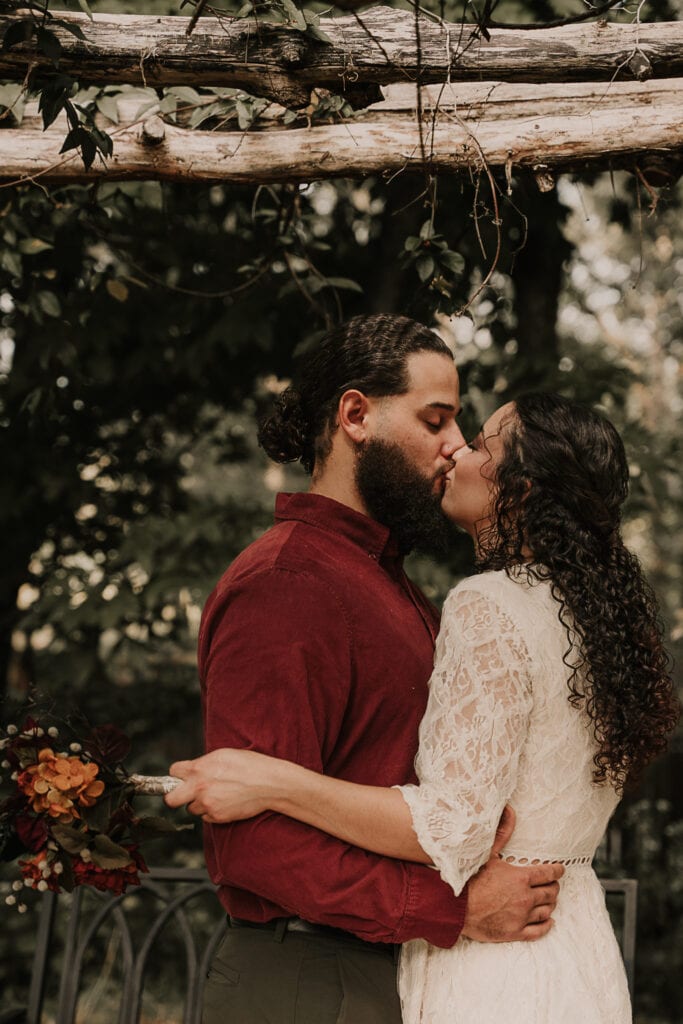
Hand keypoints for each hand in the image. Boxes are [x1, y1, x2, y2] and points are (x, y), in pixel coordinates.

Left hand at [164, 748, 279, 822]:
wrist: (268, 783)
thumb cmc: (249, 765)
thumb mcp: (222, 755)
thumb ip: (203, 764)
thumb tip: (192, 770)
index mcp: (199, 768)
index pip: (173, 772)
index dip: (178, 774)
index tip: (182, 776)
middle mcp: (199, 787)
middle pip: (170, 800)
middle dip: (175, 796)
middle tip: (185, 793)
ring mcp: (208, 804)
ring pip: (192, 808)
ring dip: (199, 803)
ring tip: (217, 794)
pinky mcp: (217, 817)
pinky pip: (206, 817)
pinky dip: (212, 811)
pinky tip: (225, 802)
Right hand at [460, 805, 564, 942]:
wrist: (455, 907)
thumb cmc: (470, 879)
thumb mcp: (487, 853)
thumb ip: (502, 833)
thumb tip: (510, 811)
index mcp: (521, 877)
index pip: (548, 873)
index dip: (557, 871)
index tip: (559, 870)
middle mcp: (526, 897)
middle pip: (550, 892)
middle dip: (554, 887)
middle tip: (552, 884)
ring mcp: (521, 917)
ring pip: (547, 910)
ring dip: (550, 904)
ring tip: (548, 900)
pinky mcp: (515, 932)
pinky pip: (539, 931)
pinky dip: (546, 926)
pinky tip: (548, 921)